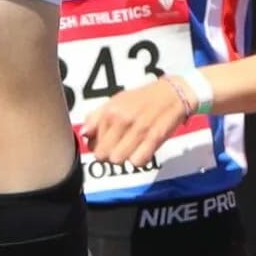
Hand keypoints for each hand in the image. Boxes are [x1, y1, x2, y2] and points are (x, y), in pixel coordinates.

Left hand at [82, 77, 198, 167]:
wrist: (171, 94)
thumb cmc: (141, 100)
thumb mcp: (115, 101)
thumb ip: (96, 117)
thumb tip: (84, 133)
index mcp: (110, 111)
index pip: (91, 142)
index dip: (96, 145)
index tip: (104, 142)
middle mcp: (122, 120)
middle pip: (102, 155)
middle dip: (107, 155)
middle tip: (117, 148)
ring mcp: (138, 130)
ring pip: (117, 160)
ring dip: (122, 158)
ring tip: (129, 149)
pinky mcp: (154, 138)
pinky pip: (137, 161)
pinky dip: (138, 160)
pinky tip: (141, 151)